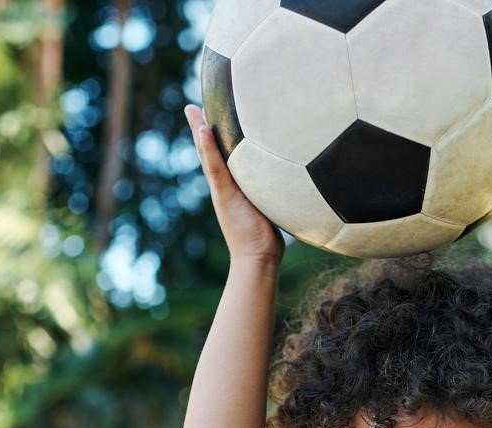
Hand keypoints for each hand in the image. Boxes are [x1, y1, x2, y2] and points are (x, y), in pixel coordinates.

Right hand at [185, 104, 283, 264]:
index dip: (216, 139)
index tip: (210, 117)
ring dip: (199, 131)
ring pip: (208, 155)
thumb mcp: (272, 207)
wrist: (258, 257)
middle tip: (191, 106)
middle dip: (201, 128)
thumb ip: (276, 193)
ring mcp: (221, 190)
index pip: (222, 157)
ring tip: (192, 109)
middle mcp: (224, 186)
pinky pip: (214, 167)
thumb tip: (300, 181)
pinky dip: (207, 148)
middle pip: (209, 152)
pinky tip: (204, 129)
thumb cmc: (267, 237)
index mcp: (233, 187)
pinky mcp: (223, 194)